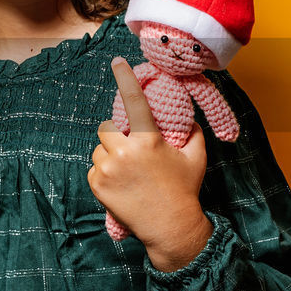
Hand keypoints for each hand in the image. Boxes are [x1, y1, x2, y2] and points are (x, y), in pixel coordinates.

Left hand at [88, 57, 212, 271]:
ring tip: (128, 171)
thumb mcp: (195, 157)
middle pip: (108, 128)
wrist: (170, 228)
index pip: (134, 101)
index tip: (117, 62)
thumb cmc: (184, 190)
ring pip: (99, 148)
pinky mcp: (96, 185)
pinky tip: (121, 184)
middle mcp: (123, 151)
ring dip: (110, 154)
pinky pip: (94, 167)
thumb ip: (193, 131)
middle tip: (131, 149)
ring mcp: (106, 169)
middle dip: (117, 134)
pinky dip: (104, 172)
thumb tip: (188, 115)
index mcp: (147, 140)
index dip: (125, 78)